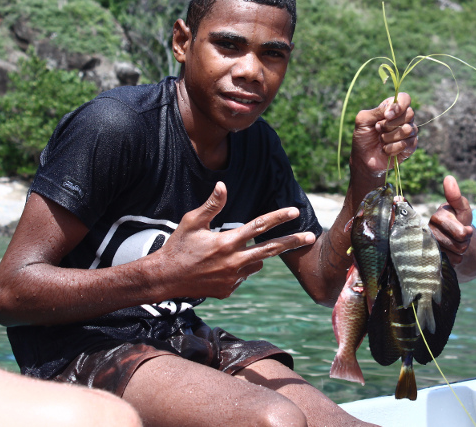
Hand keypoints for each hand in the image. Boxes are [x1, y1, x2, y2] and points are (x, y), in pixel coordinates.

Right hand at [161, 182, 315, 298]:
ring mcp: (233, 279)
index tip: (295, 212)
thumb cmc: (178, 247)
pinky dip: (237, 270)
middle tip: (311, 236)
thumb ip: (211, 205)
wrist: (165, 279)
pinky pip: (242, 277)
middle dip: (292, 242)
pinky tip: (217, 269)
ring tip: (225, 255)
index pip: (259, 226)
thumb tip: (223, 185)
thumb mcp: (191, 222)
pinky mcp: (229, 290)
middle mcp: (234, 261)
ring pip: (255, 264)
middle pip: (270, 249)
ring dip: (251, 257)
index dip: (278, 218)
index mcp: (227, 242)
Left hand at [350, 92, 416, 176]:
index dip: (399, 106)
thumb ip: (376, 110)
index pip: (405, 98)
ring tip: (381, 140)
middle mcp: (403, 118)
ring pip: (408, 129)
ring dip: (389, 137)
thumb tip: (392, 108)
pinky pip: (407, 144)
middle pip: (409, 114)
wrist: (363, 159)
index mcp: (392, 108)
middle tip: (378, 129)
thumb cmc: (363, 137)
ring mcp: (409, 132)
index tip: (387, 116)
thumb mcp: (363, 120)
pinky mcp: (411, 146)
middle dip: (390, 124)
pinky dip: (392, 148)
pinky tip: (385, 150)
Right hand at [429, 175, 472, 266]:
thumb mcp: (463, 209)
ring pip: (455, 255)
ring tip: (456, 243)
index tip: (467, 229)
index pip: (460, 233)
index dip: (467, 233)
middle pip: (458, 245)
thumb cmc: (459, 220)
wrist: (456, 239)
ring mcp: (429, 246)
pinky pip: (450, 262)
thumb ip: (456, 196)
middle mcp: (429, 231)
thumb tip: (448, 178)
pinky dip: (455, 259)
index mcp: (437, 217)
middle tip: (461, 237)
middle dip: (465, 242)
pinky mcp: (431, 257)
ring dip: (460, 251)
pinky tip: (452, 253)